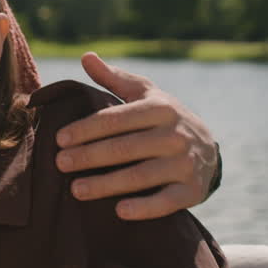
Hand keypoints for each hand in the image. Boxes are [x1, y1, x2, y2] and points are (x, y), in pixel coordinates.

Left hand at [55, 52, 218, 220]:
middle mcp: (174, 134)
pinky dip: (144, 208)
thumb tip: (86, 56)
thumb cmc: (164, 118)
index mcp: (159, 108)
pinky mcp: (192, 190)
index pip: (115, 119)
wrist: (208, 148)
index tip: (59, 139)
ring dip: (106, 184)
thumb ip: (114, 78)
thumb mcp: (145, 94)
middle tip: (59, 164)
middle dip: (88, 156)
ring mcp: (185, 163)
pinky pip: (166, 201)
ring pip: (140, 176)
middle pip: (124, 148)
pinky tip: (119, 211)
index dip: (85, 129)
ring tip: (76, 190)